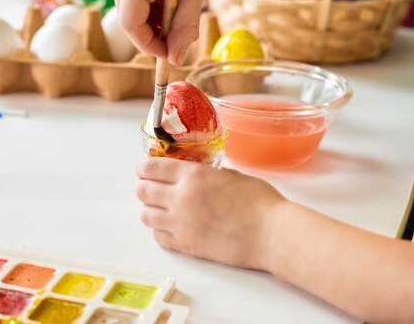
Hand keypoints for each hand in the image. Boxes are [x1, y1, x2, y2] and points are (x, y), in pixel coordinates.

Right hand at [111, 0, 238, 65]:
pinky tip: (170, 0)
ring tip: (179, 14)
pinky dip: (150, 5)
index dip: (148, 45)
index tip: (170, 55)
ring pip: (130, 7)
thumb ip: (185, 25)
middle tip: (179, 37)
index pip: (130, 23)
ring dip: (153, 20)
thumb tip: (177, 59)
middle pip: (128, 16)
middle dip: (153, 33)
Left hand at [135, 157, 286, 269]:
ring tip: (158, 208)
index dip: (144, 166)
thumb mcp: (234, 176)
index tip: (142, 168)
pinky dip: (159, 230)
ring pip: (145, 215)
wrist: (271, 235)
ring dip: (149, 209)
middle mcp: (180, 198)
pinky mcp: (185, 246)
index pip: (153, 167)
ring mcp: (180, 224)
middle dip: (142, 186)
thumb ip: (210, 175)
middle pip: (142, 191)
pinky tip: (169, 227)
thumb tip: (202, 176)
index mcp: (193, 175)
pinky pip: (158, 237)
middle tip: (147, 186)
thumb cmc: (261, 203)